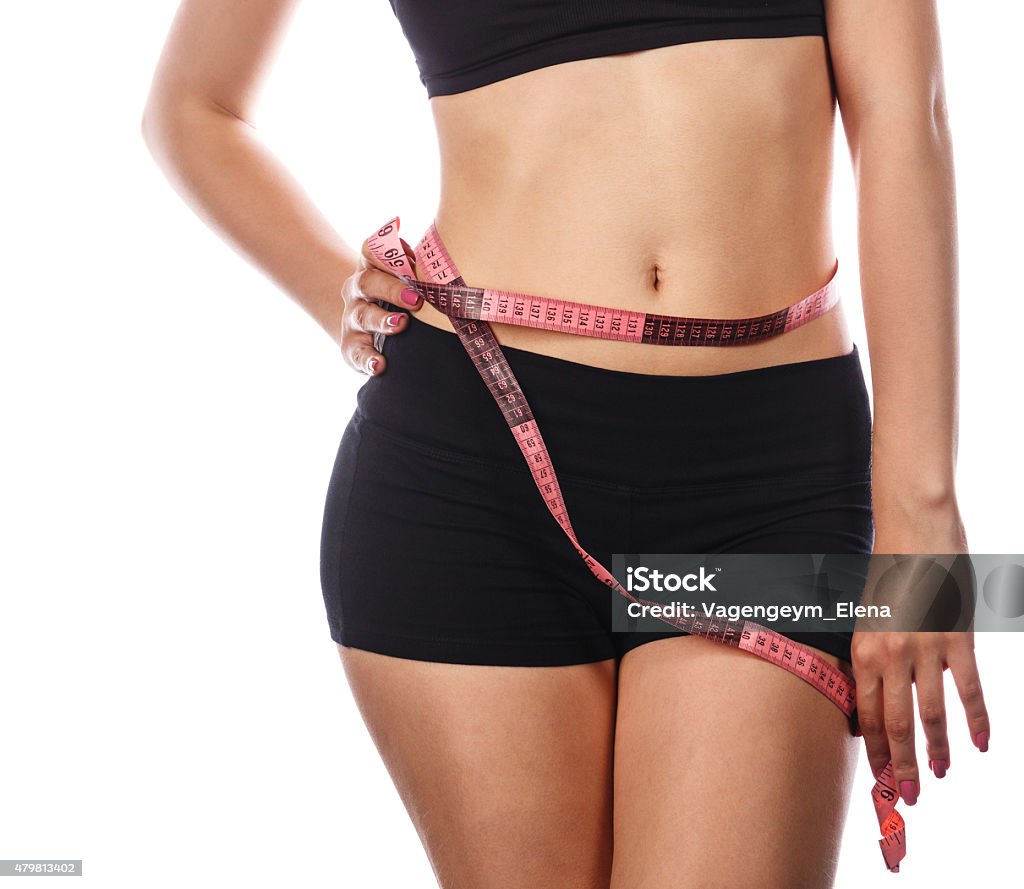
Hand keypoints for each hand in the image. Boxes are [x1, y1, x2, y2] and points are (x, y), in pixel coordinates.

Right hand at [338, 236, 422, 374]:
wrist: (369, 329)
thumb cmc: (398, 299)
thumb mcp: (405, 280)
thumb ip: (417, 267)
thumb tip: (434, 253)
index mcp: (371, 268)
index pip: (372, 252)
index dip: (387, 252)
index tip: (409, 257)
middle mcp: (358, 291)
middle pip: (367, 282)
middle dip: (392, 289)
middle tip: (416, 300)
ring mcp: (353, 318)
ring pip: (362, 316)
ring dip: (382, 320)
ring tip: (401, 325)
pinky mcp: (351, 346)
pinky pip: (357, 353)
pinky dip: (367, 360)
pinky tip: (380, 365)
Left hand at [851, 497, 989, 805]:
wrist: (913, 531)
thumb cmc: (886, 573)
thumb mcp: (866, 617)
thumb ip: (870, 657)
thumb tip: (873, 699)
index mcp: (863, 651)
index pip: (867, 715)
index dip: (875, 750)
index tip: (879, 778)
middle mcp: (891, 655)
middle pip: (897, 723)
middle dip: (901, 764)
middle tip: (907, 796)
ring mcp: (926, 649)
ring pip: (931, 713)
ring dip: (936, 749)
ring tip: (939, 774)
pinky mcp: (957, 638)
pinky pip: (969, 688)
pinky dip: (977, 718)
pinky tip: (981, 743)